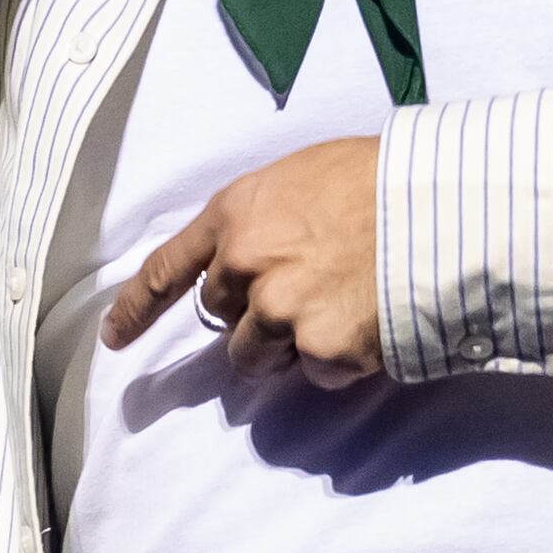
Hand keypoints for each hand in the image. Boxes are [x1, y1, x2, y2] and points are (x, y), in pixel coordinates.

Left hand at [103, 137, 386, 386]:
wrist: (438, 208)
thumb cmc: (380, 180)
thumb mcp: (302, 178)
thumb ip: (263, 221)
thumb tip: (256, 260)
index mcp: (235, 216)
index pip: (165, 269)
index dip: (136, 308)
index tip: (115, 339)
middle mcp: (245, 266)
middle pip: (223, 316)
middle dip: (253, 312)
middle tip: (308, 288)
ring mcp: (280, 311)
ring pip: (258, 356)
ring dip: (288, 344)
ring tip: (341, 306)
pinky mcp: (321, 350)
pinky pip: (316, 374)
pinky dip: (339, 360)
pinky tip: (370, 320)